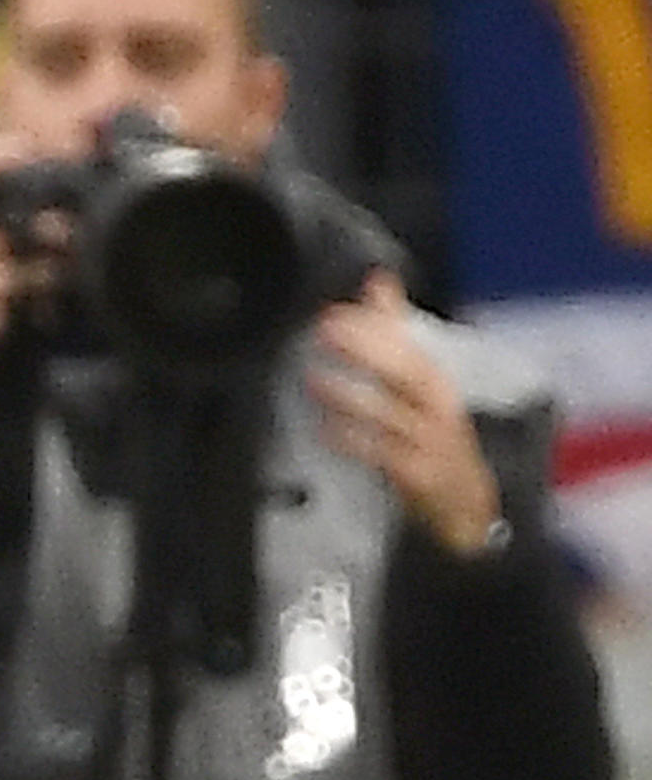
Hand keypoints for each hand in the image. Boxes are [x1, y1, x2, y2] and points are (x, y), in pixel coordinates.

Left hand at [309, 270, 503, 555]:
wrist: (466, 500)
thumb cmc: (432, 431)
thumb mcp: (419, 380)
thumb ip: (395, 329)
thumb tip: (378, 278)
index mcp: (435, 381)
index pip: (410, 346)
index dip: (377, 325)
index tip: (337, 310)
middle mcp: (437, 407)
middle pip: (407, 373)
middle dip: (367, 348)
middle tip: (325, 328)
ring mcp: (429, 441)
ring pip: (392, 415)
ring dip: (351, 397)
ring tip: (313, 378)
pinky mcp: (418, 474)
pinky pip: (384, 455)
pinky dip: (354, 442)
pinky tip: (325, 430)